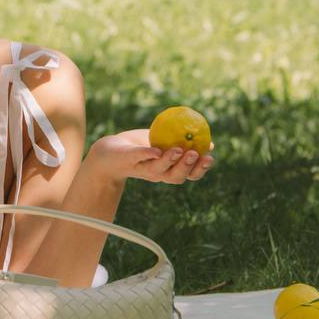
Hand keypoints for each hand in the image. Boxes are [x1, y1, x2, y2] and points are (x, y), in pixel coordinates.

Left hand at [88, 128, 214, 185]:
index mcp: (168, 170)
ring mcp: (141, 168)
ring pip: (158, 169)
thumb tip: (209, 143)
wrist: (108, 154)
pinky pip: (137, 157)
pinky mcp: (126, 160)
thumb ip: (183, 144)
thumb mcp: (164, 144)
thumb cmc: (140, 148)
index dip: (200, 169)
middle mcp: (157, 174)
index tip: (210, 158)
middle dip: (187, 166)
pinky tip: (155, 150)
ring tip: (178, 150)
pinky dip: (146, 155)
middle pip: (175, 176)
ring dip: (169, 161)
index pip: (188, 174)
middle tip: (196, 154)